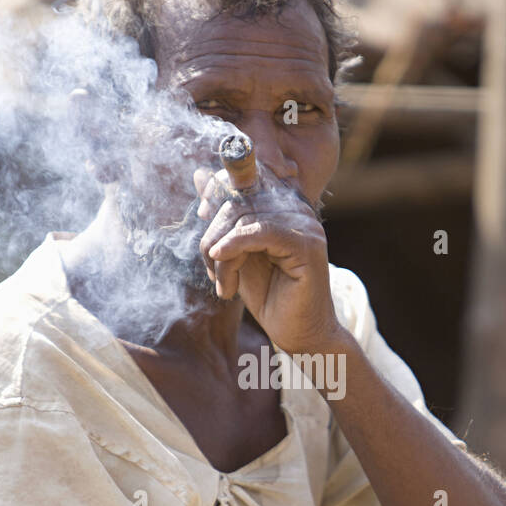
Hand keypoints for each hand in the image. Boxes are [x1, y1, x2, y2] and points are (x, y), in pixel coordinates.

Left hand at [193, 163, 342, 355]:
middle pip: (237, 200)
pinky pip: (259, 232)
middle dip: (213, 236)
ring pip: (244, 219)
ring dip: (222, 256)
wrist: (298, 332)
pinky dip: (234, 248)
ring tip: (225, 285)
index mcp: (281, 202)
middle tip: (213, 271)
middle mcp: (296, 206)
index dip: (216, 191)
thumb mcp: (236, 250)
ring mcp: (304, 223)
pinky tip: (223, 271)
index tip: (202, 215)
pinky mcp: (306, 243)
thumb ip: (222, 215)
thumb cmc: (269, 294)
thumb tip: (199, 174)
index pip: (243, 174)